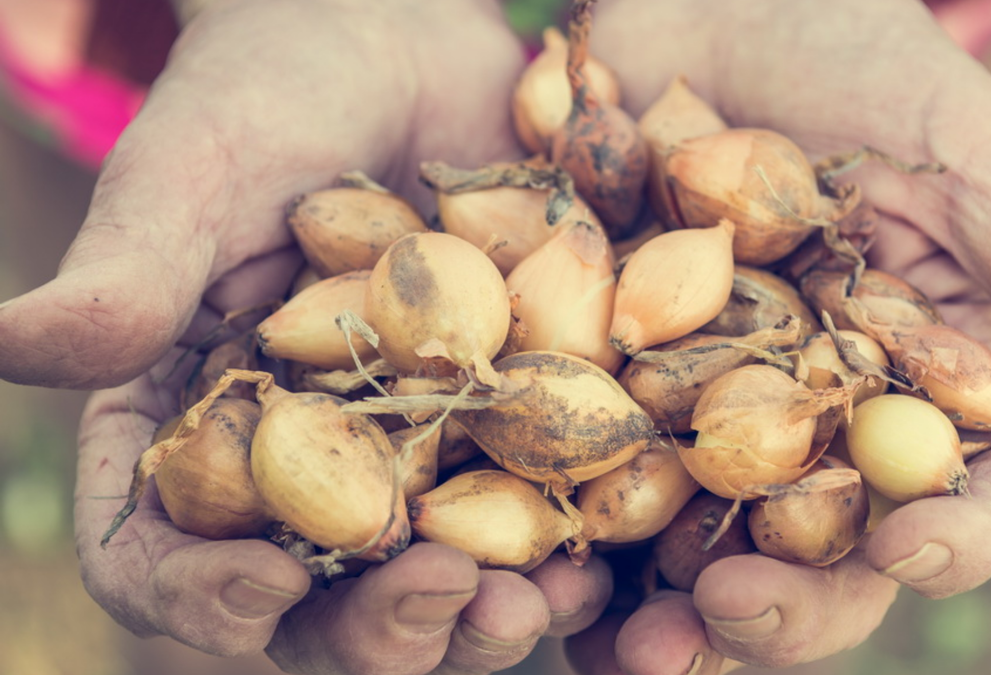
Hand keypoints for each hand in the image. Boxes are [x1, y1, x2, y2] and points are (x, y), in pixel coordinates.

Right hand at [1, 0, 610, 671]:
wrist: (397, 42)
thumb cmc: (268, 93)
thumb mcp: (193, 171)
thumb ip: (130, 271)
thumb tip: (13, 346)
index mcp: (192, 426)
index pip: (157, 549)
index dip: (193, 597)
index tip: (260, 592)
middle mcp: (299, 463)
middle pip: (313, 598)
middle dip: (373, 627)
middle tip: (437, 606)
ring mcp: (406, 451)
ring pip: (428, 579)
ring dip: (477, 617)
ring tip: (530, 608)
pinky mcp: (499, 420)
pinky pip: (529, 510)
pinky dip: (563, 548)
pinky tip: (600, 559)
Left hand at [562, 0, 990, 671]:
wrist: (694, 14)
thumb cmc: (840, 60)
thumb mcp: (943, 138)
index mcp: (935, 377)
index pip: (989, 485)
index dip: (971, 533)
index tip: (923, 550)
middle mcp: (830, 421)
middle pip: (838, 554)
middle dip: (798, 607)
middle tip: (732, 622)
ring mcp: (716, 417)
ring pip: (715, 552)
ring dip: (676, 619)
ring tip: (630, 650)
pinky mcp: (612, 395)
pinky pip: (595, 491)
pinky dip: (573, 545)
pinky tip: (540, 581)